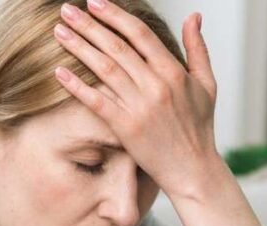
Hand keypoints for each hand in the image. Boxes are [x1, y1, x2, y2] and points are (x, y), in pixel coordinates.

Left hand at [53, 0, 219, 199]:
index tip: (94, 3)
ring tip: (59, 32)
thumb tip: (194, 15)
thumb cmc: (199, 127)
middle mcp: (156, 86)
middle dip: (89, 26)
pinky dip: (78, 86)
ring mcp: (140, 107)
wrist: (192, 169)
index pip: (139, 34)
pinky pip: (97, 102)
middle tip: (66, 10)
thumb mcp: (207, 84)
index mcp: (174, 72)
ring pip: (104, 69)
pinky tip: (60, 71)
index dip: (115, 16)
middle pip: (116, 47)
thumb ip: (198, 48)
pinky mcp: (126, 128)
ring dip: (79, 48)